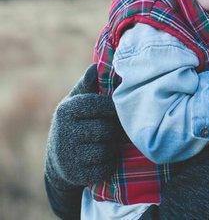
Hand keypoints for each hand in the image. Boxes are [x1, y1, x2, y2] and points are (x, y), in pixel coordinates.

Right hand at [45, 64, 121, 189]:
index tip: (116, 111)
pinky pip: (106, 166)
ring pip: (108, 148)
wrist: (59, 159)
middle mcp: (65, 132)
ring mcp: (69, 155)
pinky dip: (110, 162)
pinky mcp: (76, 174)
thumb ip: (89, 84)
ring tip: (109, 142)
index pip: (103, 106)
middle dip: (115, 130)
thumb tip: (96, 66)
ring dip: (114, 146)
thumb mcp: (78, 100)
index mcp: (67, 109)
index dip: (114, 109)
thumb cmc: (76, 121)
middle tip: (115, 129)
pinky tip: (103, 157)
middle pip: (108, 129)